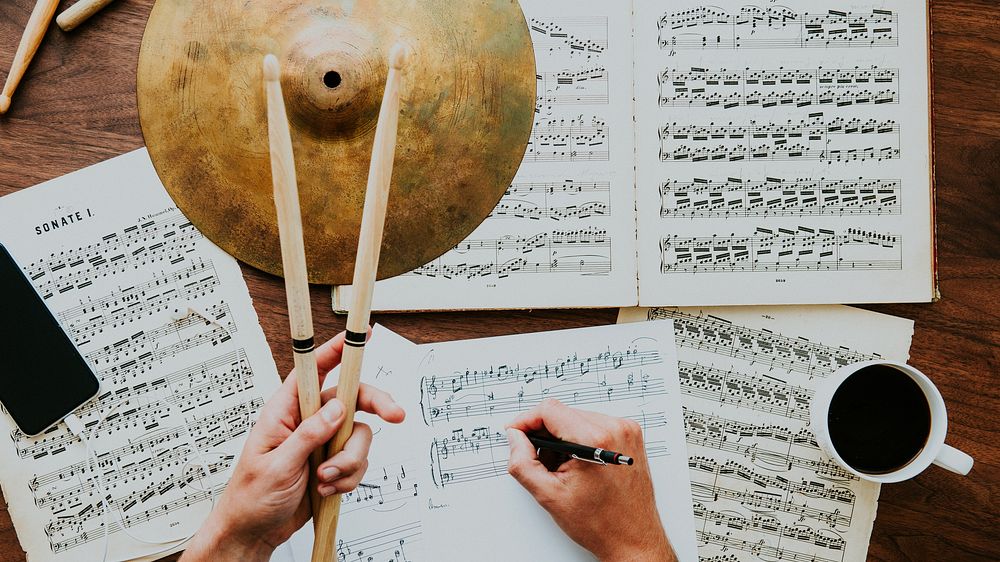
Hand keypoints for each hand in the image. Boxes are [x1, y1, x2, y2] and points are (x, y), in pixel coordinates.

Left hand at [182, 331, 405, 561]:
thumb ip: (308, 435)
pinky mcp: (334, 463)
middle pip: (352, 398)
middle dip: (375, 406)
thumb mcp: (277, 465)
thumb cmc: (251, 496)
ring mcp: (324, 442)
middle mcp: (308, 421)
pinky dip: (347, 478)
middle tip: (395, 415)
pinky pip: (358, 462)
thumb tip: (337, 409)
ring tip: (326, 479)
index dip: (336, 350)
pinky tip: (326, 488)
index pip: (313, 371)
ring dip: (349, 461)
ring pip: (359, 436)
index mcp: (285, 411)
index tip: (362, 337)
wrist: (256, 531)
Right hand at [506, 400, 675, 561]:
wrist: (633, 538)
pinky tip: (581, 464)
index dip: (526, 420)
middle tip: (544, 463)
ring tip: (565, 469)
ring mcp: (626, 430)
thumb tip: (515, 437)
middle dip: (546, 435)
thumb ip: (523, 463)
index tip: (516, 433)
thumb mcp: (549, 496)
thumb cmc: (600, 523)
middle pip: (563, 413)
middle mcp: (615, 429)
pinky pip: (595, 425)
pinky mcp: (630, 435)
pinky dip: (581, 440)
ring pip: (578, 418)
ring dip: (563, 438)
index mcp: (595, 440)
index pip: (549, 410)